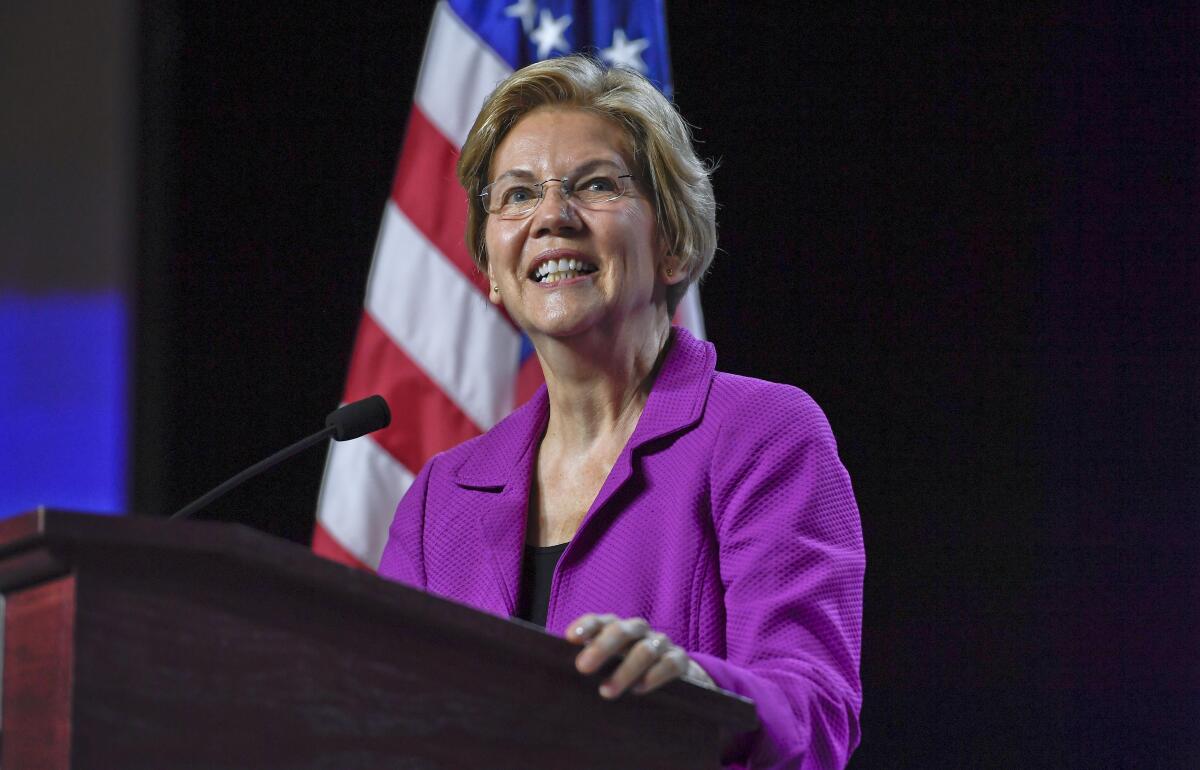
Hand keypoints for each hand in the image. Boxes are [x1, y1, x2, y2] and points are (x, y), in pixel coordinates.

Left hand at [566, 613, 714, 698]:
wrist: (678, 678)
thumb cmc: (631, 672)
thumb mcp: (610, 665)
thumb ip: (591, 664)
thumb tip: (558, 671)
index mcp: (618, 629)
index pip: (601, 621)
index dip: (586, 626)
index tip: (569, 638)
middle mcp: (639, 632)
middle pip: (621, 631)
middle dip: (601, 648)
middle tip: (583, 667)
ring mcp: (661, 644)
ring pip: (644, 649)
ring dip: (624, 670)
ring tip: (606, 691)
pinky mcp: (681, 661)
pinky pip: (669, 664)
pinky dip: (654, 675)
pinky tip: (640, 689)